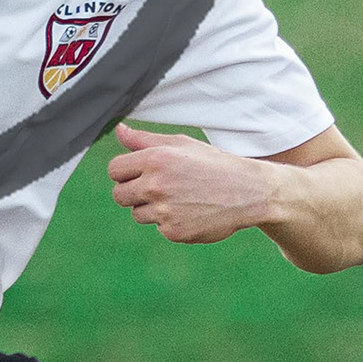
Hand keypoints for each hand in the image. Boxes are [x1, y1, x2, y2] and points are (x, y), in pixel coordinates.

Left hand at [106, 124, 275, 245]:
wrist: (248, 192)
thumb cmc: (212, 164)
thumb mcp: (181, 144)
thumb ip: (144, 140)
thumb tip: (118, 130)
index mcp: (155, 159)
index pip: (114, 170)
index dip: (125, 172)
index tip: (140, 173)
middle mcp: (156, 185)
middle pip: (119, 195)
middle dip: (133, 192)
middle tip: (159, 187)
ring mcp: (164, 211)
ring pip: (137, 213)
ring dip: (151, 208)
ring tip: (179, 198)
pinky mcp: (173, 231)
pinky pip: (158, 227)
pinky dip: (170, 221)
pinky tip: (191, 211)